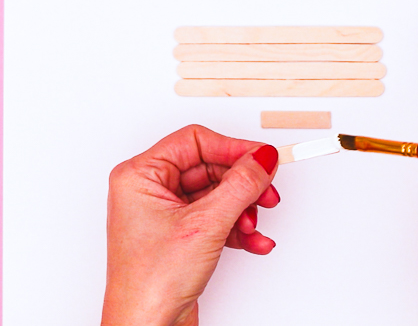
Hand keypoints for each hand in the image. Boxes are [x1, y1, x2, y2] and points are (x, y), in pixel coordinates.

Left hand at [101, 125, 280, 325]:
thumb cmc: (150, 283)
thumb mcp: (205, 225)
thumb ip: (240, 185)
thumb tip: (262, 157)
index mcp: (141, 176)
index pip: (195, 142)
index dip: (233, 148)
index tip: (263, 158)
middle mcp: (152, 190)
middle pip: (211, 168)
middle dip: (243, 185)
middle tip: (267, 193)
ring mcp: (168, 213)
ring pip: (219, 194)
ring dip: (244, 209)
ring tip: (255, 225)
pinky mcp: (183, 234)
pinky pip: (218, 218)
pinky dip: (240, 228)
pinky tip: (255, 242)